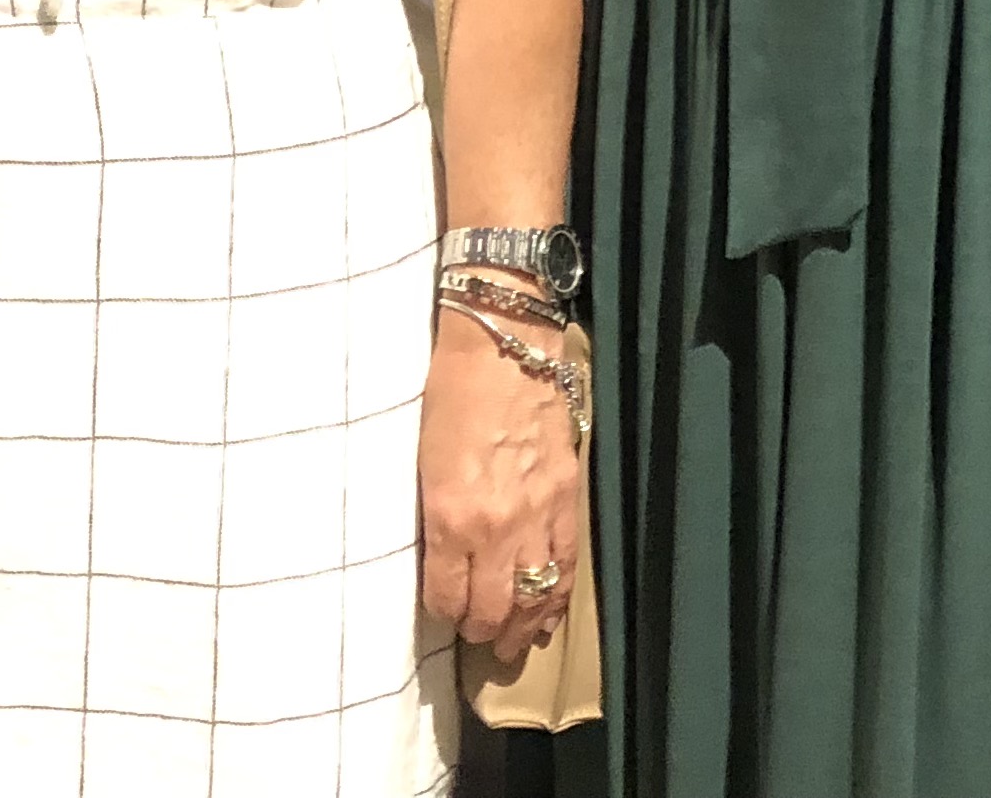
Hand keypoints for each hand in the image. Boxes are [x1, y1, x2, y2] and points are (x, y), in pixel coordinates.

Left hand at [417, 308, 584, 670]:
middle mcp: (497, 527)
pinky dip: (558, 597)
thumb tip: (440, 558)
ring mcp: (538, 514)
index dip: (443, 613)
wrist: (504, 346)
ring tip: (512, 644)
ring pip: (535, 595)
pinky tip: (547, 616)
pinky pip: (566, 564)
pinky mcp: (567, 497)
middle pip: (492, 607)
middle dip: (482, 631)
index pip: (447, 595)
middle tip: (477, 640)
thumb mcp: (422, 460)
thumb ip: (434, 516)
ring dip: (521, 626)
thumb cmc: (450, 393)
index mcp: (451, 515)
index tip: (441, 614)